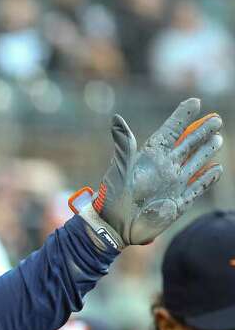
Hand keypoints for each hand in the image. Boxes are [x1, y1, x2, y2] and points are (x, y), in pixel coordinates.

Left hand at [74, 98, 222, 249]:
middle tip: (215, 118)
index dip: (182, 117)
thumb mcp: (118, 168)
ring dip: (207, 150)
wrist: (114, 228)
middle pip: (188, 145)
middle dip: (201, 131)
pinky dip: (208, 178)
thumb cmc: (112, 198)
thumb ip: (124, 144)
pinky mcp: (179, 202)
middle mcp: (164, 168)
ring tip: (218, 137)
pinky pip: (197, 187)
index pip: (170, 131)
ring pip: (195, 163)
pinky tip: (216, 168)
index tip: (194, 102)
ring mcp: (173, 184)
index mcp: (150, 157)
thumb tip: (116, 118)